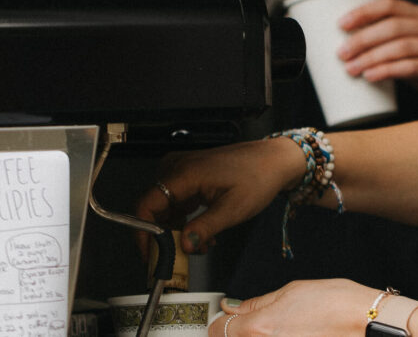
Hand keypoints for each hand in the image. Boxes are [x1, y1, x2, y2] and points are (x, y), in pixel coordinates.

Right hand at [135, 138, 304, 255]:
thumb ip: (204, 229)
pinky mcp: (192, 174)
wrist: (274, 161)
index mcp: (185, 173)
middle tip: (177, 257)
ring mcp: (185, 169)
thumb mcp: (233, 209)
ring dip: (177, 230)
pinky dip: (185, 219)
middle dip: (163, 236)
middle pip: (153, 207)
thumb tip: (183, 247)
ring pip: (165, 206)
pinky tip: (202, 233)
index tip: (150, 255)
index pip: (146, 205)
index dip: (143, 234)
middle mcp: (179, 167)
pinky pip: (177, 200)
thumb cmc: (258, 177)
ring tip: (200, 245)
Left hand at [210, 279, 376, 336]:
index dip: (221, 322)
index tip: (226, 319)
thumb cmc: (335, 304)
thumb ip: (258, 303)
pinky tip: (292, 334)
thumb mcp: (291, 291)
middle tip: (256, 324)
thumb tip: (235, 308)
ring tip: (282, 329)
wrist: (365, 323)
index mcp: (259, 329)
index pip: (218, 331)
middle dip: (240, 333)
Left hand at [336, 0, 417, 112]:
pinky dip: (387, 70)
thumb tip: (345, 44)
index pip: (390, 4)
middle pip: (392, 26)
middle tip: (341, 53)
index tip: (340, 24)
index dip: (364, 12)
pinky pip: (411, 66)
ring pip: (400, 46)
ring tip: (351, 68)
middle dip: (362, 39)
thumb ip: (389, 41)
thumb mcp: (413, 48)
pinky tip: (371, 76)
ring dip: (370, 57)